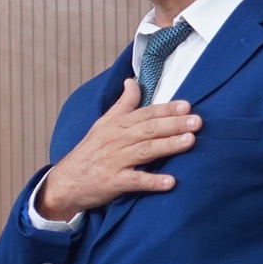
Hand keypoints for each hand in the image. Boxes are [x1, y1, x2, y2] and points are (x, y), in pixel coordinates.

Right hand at [34, 78, 199, 222]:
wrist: (65, 182)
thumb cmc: (89, 153)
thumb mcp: (103, 124)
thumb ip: (122, 104)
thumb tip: (132, 81)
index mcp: (116, 126)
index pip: (144, 114)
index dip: (166, 109)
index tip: (186, 106)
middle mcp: (116, 141)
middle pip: (148, 129)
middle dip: (173, 124)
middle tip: (196, 122)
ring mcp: (115, 161)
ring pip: (145, 151)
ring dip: (168, 146)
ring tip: (189, 141)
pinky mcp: (113, 182)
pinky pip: (135, 181)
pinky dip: (152, 181)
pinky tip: (170, 182)